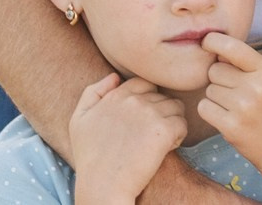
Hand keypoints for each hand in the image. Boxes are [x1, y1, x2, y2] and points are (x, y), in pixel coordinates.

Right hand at [68, 73, 184, 204]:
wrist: (102, 186)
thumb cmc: (90, 158)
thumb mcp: (79, 121)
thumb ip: (93, 93)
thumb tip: (114, 76)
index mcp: (116, 96)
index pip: (144, 83)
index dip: (148, 100)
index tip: (143, 120)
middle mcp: (133, 100)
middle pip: (162, 96)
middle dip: (160, 112)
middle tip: (150, 135)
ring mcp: (149, 113)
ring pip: (176, 108)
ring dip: (171, 122)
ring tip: (158, 142)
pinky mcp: (163, 130)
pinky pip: (182, 124)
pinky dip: (178, 136)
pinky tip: (165, 149)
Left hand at [197, 34, 261, 189]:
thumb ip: (250, 66)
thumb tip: (217, 51)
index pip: (234, 47)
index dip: (214, 41)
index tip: (207, 42)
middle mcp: (256, 86)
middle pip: (216, 70)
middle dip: (220, 79)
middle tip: (235, 93)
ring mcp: (243, 107)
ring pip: (209, 89)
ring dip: (216, 97)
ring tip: (236, 108)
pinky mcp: (231, 127)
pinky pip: (204, 107)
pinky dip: (210, 112)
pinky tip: (226, 118)